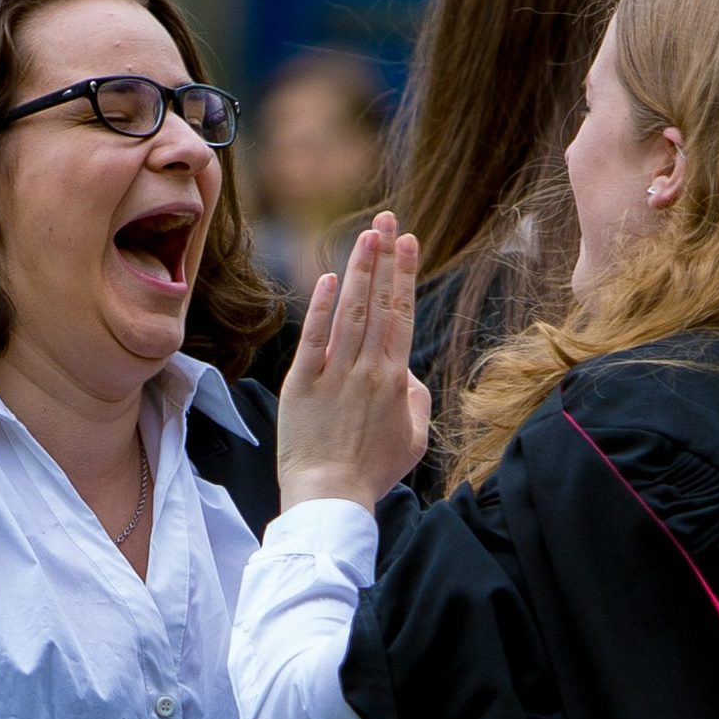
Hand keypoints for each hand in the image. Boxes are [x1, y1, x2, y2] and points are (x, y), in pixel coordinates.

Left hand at [275, 213, 430, 508]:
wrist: (330, 498)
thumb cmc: (372, 473)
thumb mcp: (413, 440)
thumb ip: (416, 400)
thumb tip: (406, 373)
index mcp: (395, 380)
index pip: (402, 315)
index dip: (405, 274)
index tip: (408, 242)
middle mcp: (367, 369)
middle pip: (378, 303)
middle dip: (384, 258)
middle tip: (387, 220)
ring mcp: (334, 375)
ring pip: (349, 313)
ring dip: (358, 272)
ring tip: (365, 236)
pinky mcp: (302, 385)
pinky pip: (314, 339)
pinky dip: (320, 308)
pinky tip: (327, 279)